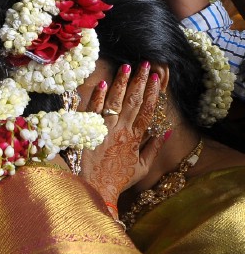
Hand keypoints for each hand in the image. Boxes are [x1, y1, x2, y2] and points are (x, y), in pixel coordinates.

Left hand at [81, 63, 165, 210]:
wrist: (93, 188)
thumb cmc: (117, 180)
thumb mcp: (141, 167)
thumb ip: (154, 148)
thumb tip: (166, 131)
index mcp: (135, 138)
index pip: (147, 110)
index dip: (153, 93)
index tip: (157, 77)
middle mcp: (120, 130)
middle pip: (133, 101)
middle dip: (140, 81)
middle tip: (145, 64)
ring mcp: (103, 129)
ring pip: (115, 101)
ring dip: (122, 83)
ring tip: (127, 67)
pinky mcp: (87, 130)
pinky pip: (93, 110)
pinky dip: (98, 97)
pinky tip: (104, 83)